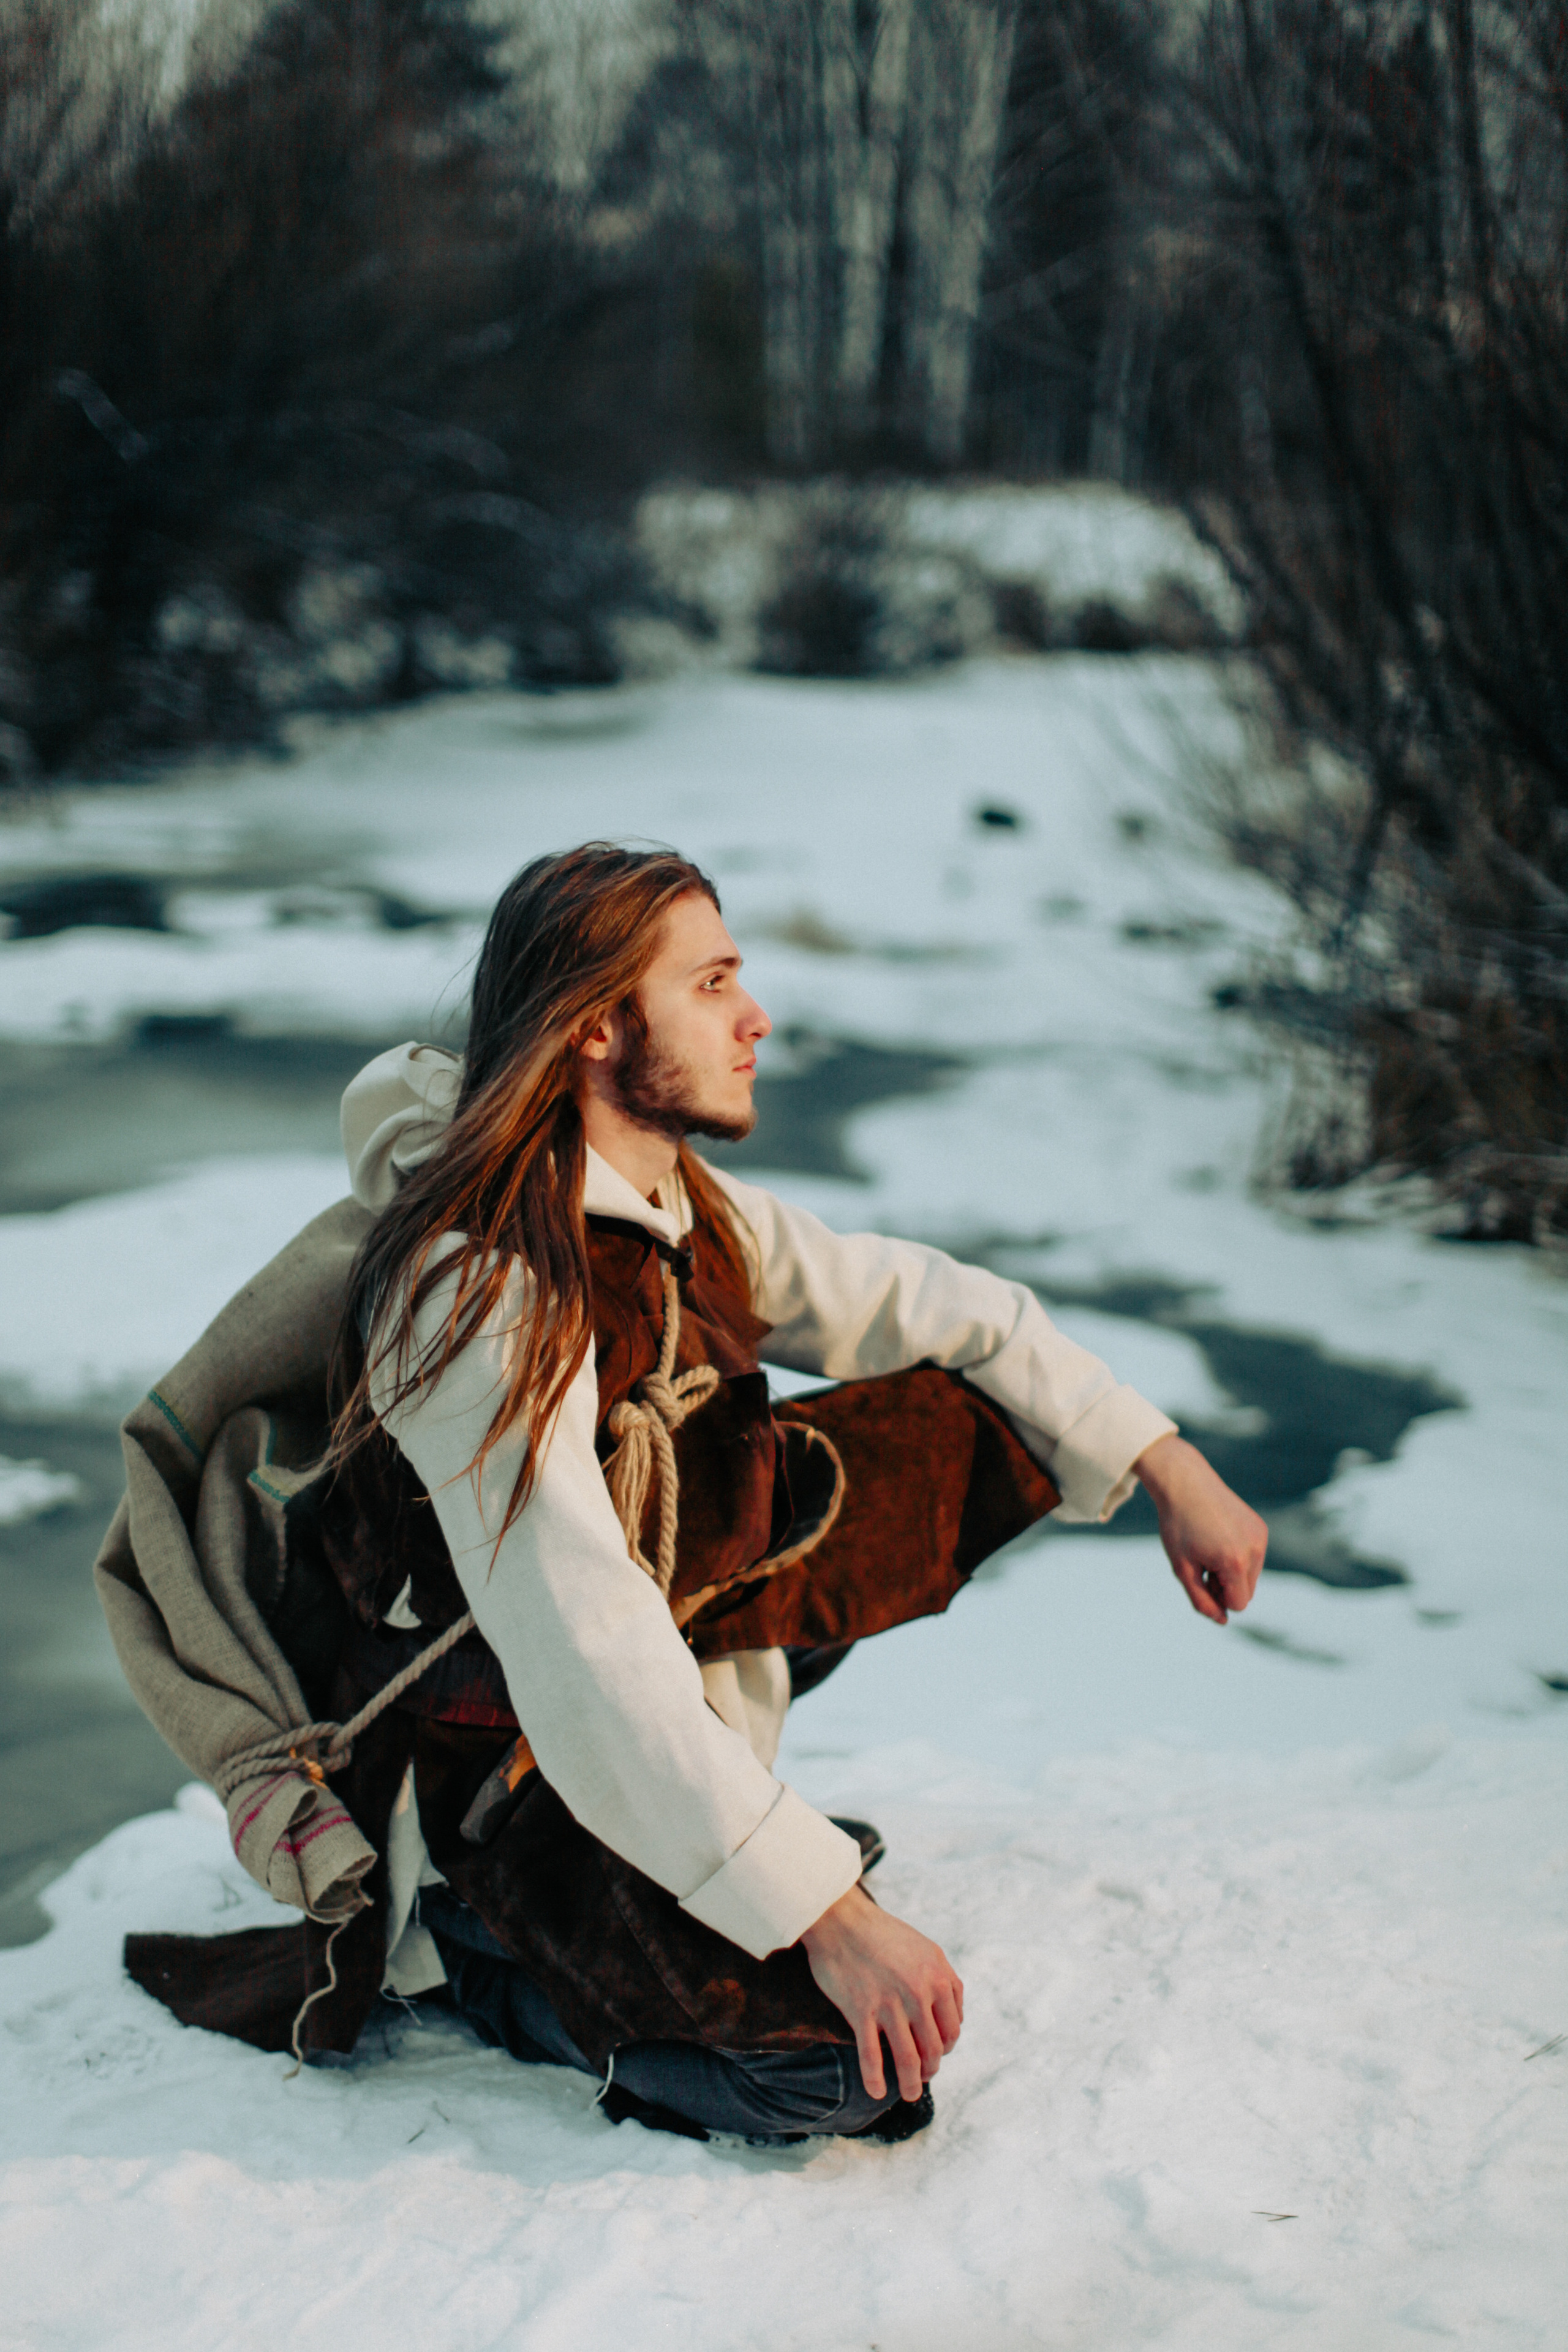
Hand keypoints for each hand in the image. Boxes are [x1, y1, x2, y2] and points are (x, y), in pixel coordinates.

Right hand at [799, 1882, 962, 2102]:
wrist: (839, 1919)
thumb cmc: (882, 1933)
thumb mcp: (926, 1949)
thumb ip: (945, 1980)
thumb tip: (955, 2016)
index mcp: (937, 1977)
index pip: (952, 2029)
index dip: (946, 2048)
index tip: (936, 2054)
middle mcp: (918, 1992)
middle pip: (933, 2048)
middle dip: (930, 2069)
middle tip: (923, 2076)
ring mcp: (889, 2004)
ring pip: (908, 2059)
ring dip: (911, 2084)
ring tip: (909, 2094)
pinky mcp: (860, 2011)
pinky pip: (871, 2056)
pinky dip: (875, 2080)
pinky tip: (876, 2092)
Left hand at [1134, 1433, 1267, 1624]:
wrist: (1184, 1482)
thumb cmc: (1178, 1526)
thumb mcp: (1182, 1568)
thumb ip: (1201, 1600)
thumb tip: (1222, 1621)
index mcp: (1234, 1562)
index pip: (1238, 1605)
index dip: (1217, 1598)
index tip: (1201, 1579)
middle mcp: (1254, 1549)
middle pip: (1247, 1593)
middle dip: (1226, 1588)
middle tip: (1202, 1565)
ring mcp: (1260, 1537)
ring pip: (1251, 1577)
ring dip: (1232, 1573)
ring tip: (1209, 1551)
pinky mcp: (1260, 1527)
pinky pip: (1254, 1557)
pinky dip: (1238, 1556)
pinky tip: (1219, 1537)